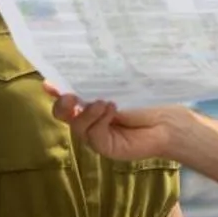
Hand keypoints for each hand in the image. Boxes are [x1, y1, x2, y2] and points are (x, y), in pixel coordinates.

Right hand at [48, 85, 180, 161]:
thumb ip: (98, 83)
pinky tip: (112, 110)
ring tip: (105, 103)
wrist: (168, 120)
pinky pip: (93, 136)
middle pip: (62, 115)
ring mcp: (96, 135)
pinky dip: (100, 121)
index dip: (55, 90)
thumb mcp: (119, 87)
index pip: (66, 97)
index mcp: (89, 102)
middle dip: (62, 105)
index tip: (49, 83)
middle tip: (70, 97)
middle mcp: (89, 120)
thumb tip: (81, 69)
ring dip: (88, 113)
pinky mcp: (106, 147)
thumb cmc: (147, 100)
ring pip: (78, 127)